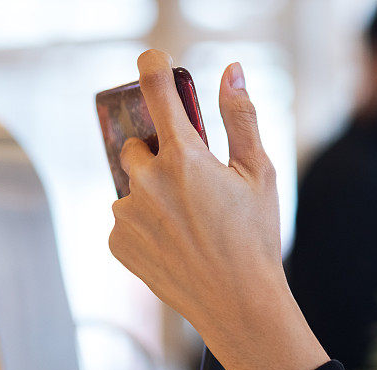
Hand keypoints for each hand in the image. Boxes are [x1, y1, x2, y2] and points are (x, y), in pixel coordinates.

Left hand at [109, 50, 327, 369]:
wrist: (237, 303)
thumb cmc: (254, 239)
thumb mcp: (258, 174)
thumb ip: (240, 118)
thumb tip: (232, 72)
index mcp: (184, 158)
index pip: (157, 92)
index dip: (154, 68)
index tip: (152, 61)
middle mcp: (147, 182)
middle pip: (135, 145)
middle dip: (157, 155)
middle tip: (189, 180)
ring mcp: (127, 215)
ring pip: (129, 185)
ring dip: (149, 193)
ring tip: (186, 222)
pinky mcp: (117, 243)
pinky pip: (123, 218)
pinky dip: (142, 223)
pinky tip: (173, 242)